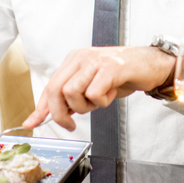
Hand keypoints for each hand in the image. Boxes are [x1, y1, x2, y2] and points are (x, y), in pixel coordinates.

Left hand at [24, 46, 174, 131]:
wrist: (152, 64)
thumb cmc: (122, 75)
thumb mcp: (92, 86)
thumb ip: (72, 98)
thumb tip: (51, 115)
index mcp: (73, 60)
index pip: (50, 86)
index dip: (40, 107)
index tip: (32, 122)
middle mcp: (81, 57)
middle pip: (55, 90)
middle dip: (60, 114)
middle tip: (71, 125)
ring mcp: (95, 61)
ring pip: (72, 93)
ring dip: (85, 106)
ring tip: (100, 100)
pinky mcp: (111, 68)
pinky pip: (94, 93)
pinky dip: (102, 101)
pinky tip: (111, 93)